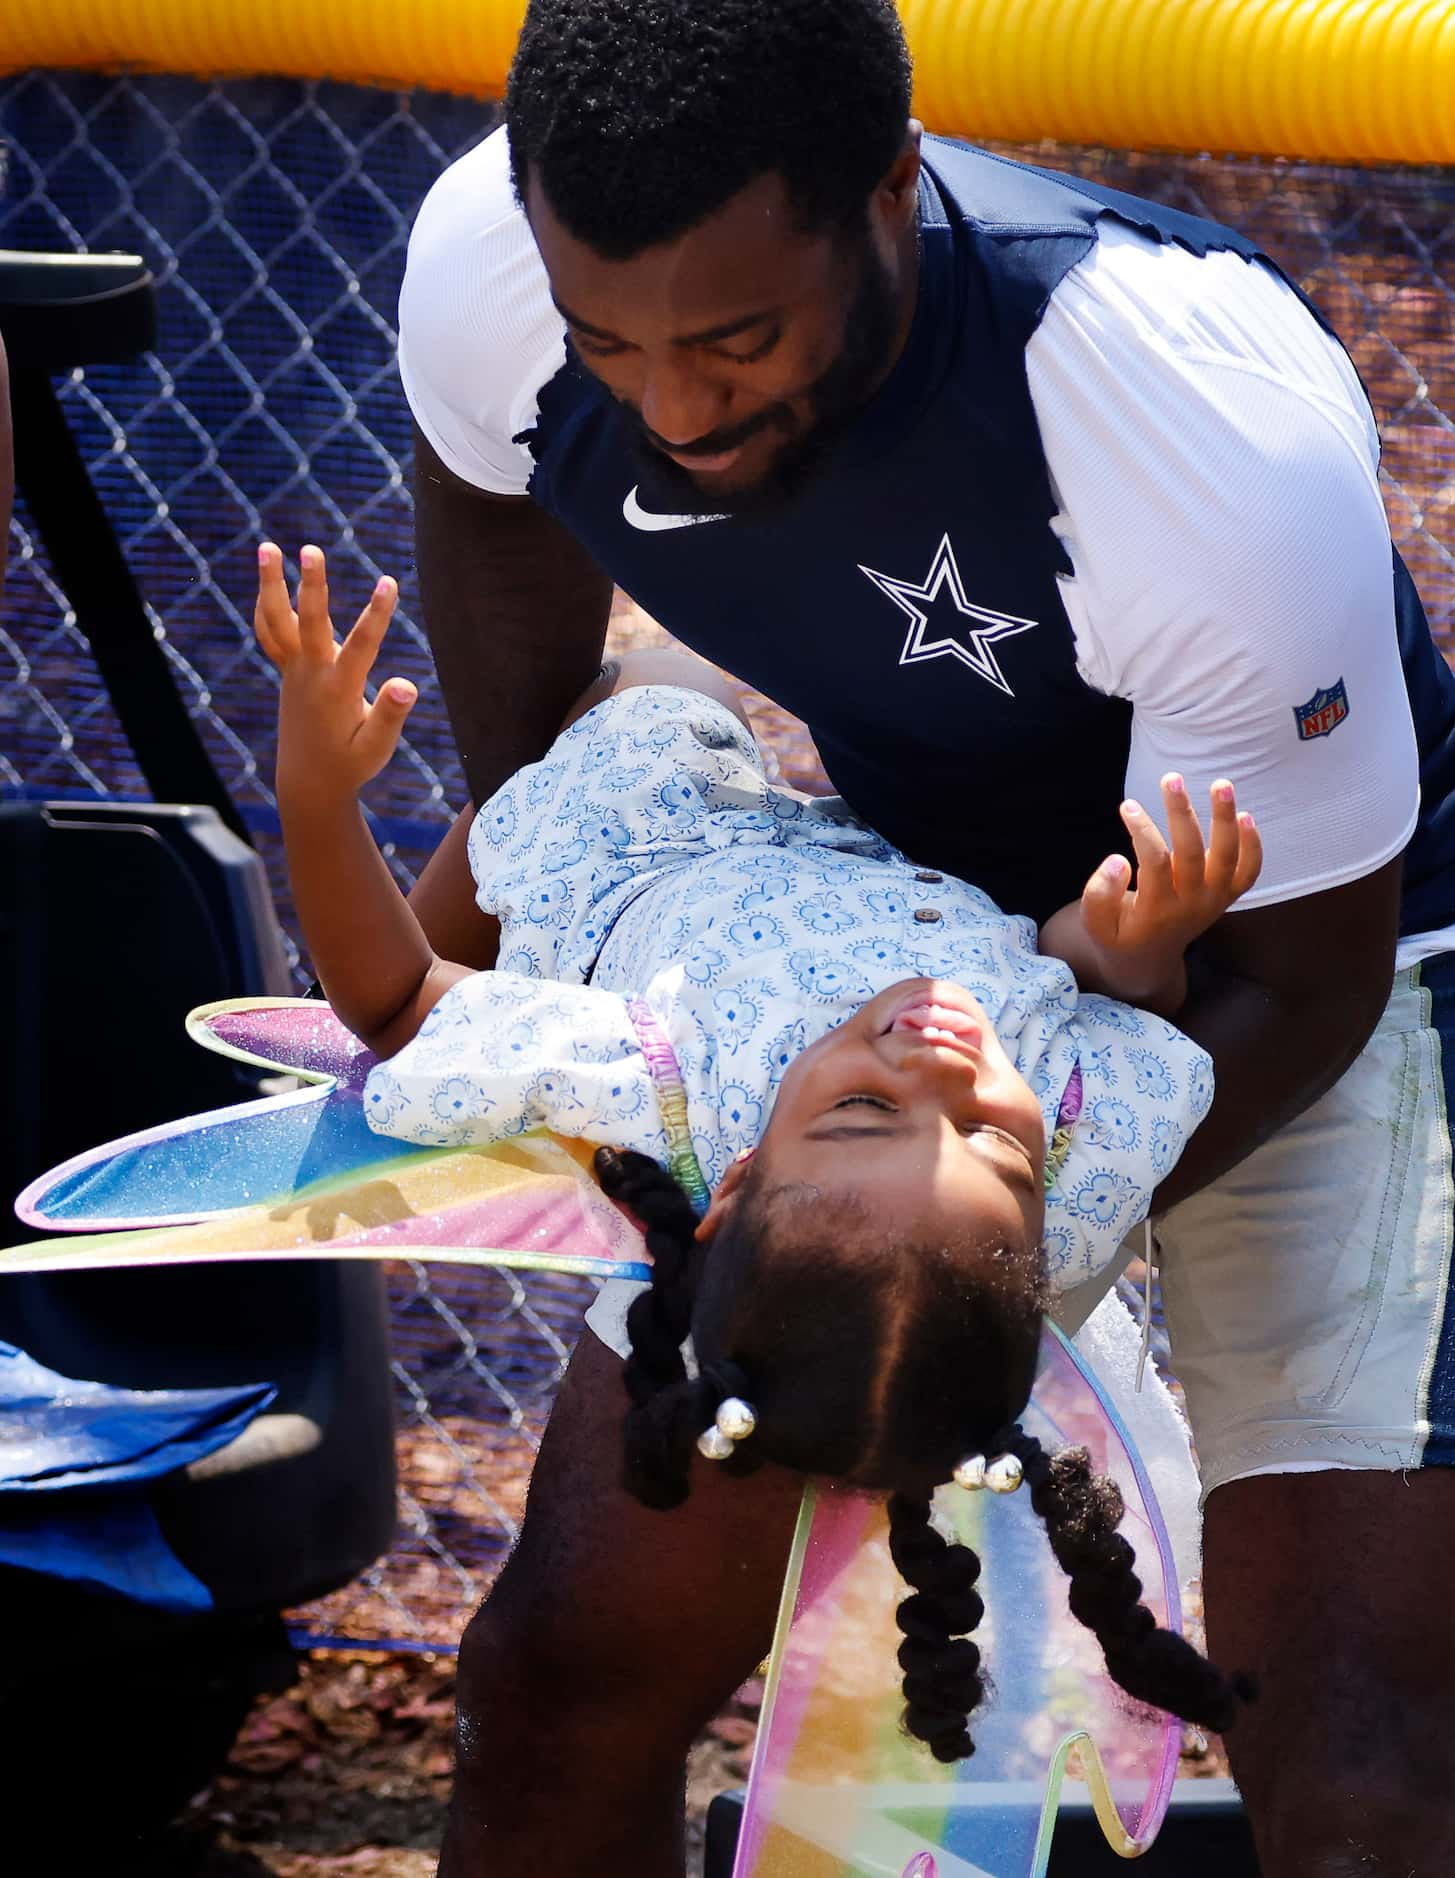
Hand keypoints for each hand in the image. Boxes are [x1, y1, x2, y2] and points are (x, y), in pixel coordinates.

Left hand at [255, 543, 415, 801]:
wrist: (309, 782)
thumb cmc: (350, 765)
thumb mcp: (376, 748)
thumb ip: (389, 715)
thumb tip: (407, 685)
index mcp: (338, 691)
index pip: (362, 646)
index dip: (377, 614)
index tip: (390, 582)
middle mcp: (312, 675)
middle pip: (309, 623)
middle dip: (312, 585)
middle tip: (311, 549)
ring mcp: (295, 671)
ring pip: (278, 621)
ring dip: (271, 584)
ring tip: (266, 546)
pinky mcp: (288, 672)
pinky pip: (271, 634)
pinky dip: (267, 607)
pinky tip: (268, 581)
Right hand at [1075, 775, 1262, 1008]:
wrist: (1148, 960)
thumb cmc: (1118, 933)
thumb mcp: (1095, 924)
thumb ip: (1099, 894)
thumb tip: (1118, 860)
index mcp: (1156, 912)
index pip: (1154, 862)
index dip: (1141, 830)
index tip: (1127, 805)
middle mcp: (1191, 906)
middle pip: (1192, 853)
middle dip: (1181, 813)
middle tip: (1170, 778)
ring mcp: (1213, 902)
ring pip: (1227, 858)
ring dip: (1225, 820)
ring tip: (1221, 784)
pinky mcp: (1225, 897)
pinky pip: (1248, 872)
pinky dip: (1253, 846)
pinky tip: (1246, 816)